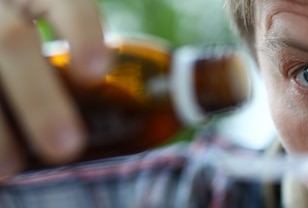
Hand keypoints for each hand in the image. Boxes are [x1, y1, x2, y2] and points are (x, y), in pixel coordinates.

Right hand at [0, 0, 109, 178]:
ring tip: (11, 168)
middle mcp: (0, 6)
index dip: (81, 32)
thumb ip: (83, 51)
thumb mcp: (52, 22)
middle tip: (65, 147)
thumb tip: (155, 99)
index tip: (97, 73)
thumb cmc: (29, 29)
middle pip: (10, 41)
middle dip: (38, 99)